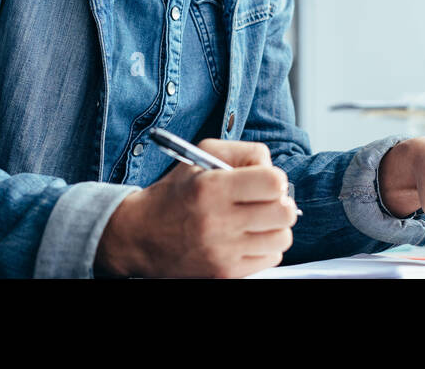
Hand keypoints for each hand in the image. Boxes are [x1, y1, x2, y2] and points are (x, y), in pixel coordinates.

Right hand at [94, 139, 298, 277]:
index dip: (275, 179)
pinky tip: (246, 238)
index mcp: (212, 187)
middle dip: (280, 203)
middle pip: (284, 213)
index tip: (266, 182)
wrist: (140, 235)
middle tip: (266, 201)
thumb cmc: (175, 193)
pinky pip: (270, 258)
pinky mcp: (225, 272)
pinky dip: (264, 247)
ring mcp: (223, 251)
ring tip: (257, 220)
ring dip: (275, 227)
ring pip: (282, 238)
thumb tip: (273, 169)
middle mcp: (219, 221)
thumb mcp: (202, 156)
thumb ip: (244, 153)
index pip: (273, 183)